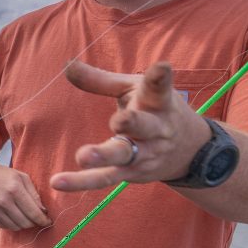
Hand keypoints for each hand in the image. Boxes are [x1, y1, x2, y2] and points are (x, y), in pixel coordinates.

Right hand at [0, 163, 50, 230]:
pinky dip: (12, 224)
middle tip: (36, 218)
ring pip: (16, 227)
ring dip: (23, 224)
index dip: (43, 220)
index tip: (48, 222)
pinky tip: (13, 215)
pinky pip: (5, 226)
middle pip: (25, 223)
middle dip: (34, 223)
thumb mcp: (22, 177)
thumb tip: (43, 211)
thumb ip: (34, 194)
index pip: (34, 213)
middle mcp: (3, 201)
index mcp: (15, 189)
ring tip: (25, 216)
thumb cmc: (3, 175)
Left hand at [50, 60, 212, 191]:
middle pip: (144, 126)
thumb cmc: (152, 110)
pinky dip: (82, 182)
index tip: (162, 67)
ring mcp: (145, 154)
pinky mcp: (131, 173)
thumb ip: (100, 81)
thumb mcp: (133, 90)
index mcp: (159, 102)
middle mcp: (155, 129)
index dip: (160, 78)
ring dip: (103, 157)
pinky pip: (105, 178)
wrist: (189, 151)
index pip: (159, 89)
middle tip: (119, 121)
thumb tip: (67, 65)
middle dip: (132, 123)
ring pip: (123, 156)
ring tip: (82, 157)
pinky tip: (58, 182)